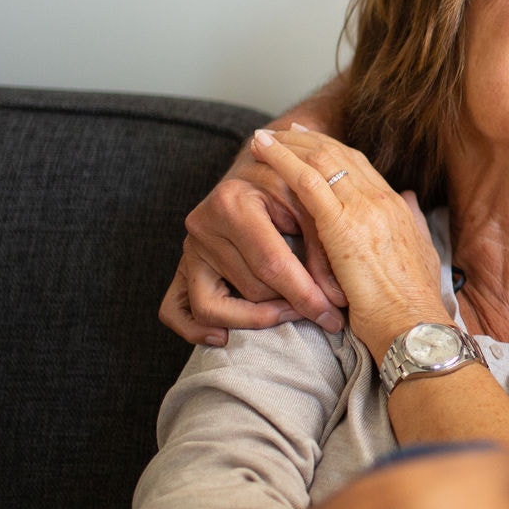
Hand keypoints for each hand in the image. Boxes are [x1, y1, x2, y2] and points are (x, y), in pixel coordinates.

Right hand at [159, 140, 347, 346]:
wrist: (257, 171)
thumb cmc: (288, 187)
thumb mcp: (310, 205)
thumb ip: (324, 249)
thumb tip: (335, 301)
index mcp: (231, 202)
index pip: (271, 264)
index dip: (305, 296)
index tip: (332, 317)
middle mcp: (202, 226)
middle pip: (250, 289)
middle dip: (289, 305)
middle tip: (323, 310)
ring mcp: (189, 249)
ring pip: (216, 307)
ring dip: (257, 318)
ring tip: (288, 313)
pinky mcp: (182, 267)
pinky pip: (174, 310)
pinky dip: (195, 330)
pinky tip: (224, 337)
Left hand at [249, 127, 451, 360]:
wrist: (415, 326)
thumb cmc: (412, 305)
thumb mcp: (421, 255)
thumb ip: (414, 222)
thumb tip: (409, 197)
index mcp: (397, 207)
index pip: (359, 166)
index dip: (332, 151)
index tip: (310, 142)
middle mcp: (382, 199)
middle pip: (339, 155)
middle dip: (307, 140)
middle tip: (282, 132)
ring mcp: (363, 208)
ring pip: (320, 159)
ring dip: (288, 145)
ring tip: (262, 138)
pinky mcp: (342, 224)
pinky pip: (307, 180)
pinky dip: (282, 161)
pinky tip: (263, 152)